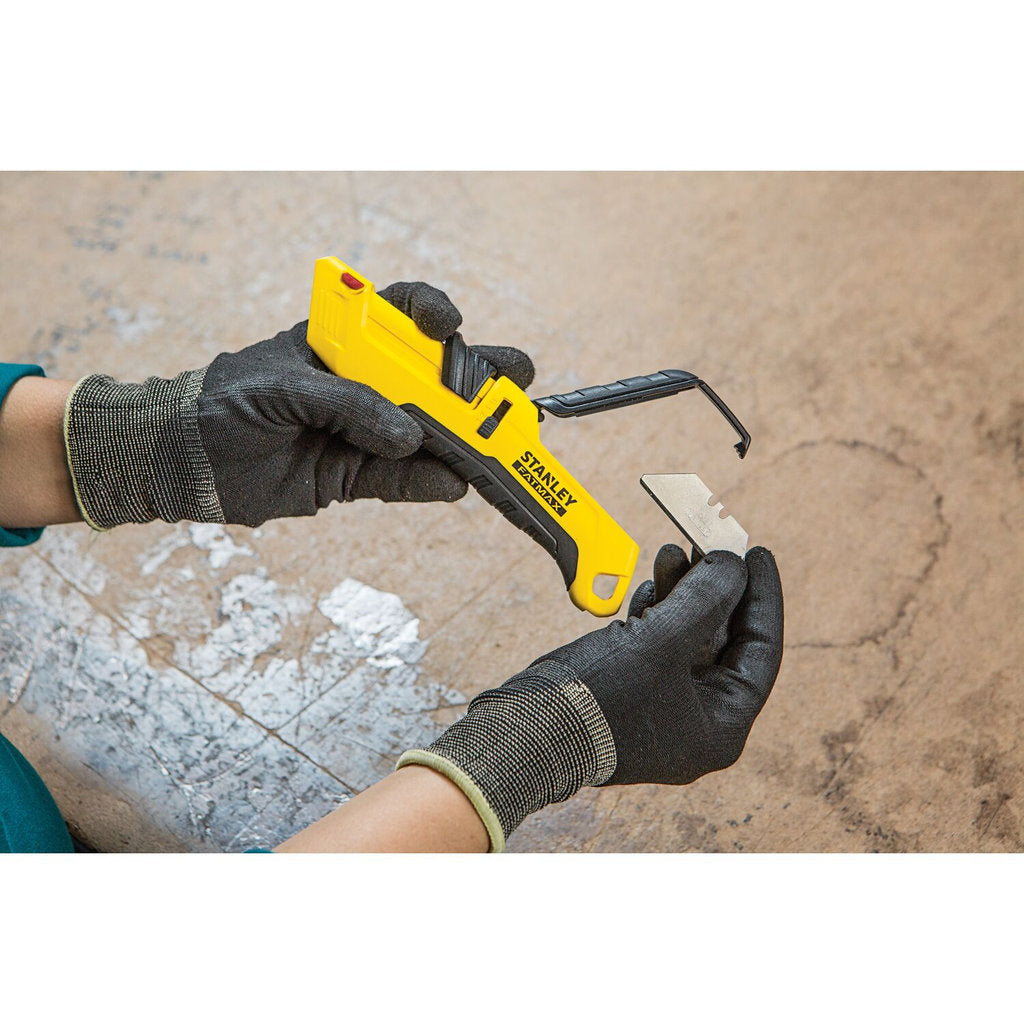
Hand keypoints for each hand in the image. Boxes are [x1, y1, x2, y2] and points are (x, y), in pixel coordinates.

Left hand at [63, 282, 533, 528]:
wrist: (185, 460)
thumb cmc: (225, 401)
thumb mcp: (281, 389)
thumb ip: (346, 405)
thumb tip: (410, 436)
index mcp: (346, 341)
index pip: (403, 315)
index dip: (433, 315)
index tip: (446, 328)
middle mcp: (366, 382)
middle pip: (435, 376)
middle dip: (478, 379)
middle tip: (512, 385)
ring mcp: (365, 431)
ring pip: (429, 431)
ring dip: (467, 437)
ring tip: (502, 445)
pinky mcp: (354, 477)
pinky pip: (402, 480)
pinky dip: (430, 482)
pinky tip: (458, 484)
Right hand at [398, 545, 783, 850]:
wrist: (525, 731)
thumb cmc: (597, 699)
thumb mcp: (661, 641)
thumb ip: (705, 598)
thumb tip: (734, 563)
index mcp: (722, 727)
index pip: (761, 652)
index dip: (762, 598)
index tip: (758, 552)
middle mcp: (698, 721)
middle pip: (724, 641)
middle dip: (714, 589)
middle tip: (710, 544)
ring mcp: (664, 708)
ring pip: (689, 637)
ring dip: (682, 592)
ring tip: (671, 551)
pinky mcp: (633, 693)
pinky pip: (659, 644)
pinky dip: (657, 611)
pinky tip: (650, 584)